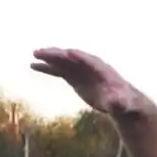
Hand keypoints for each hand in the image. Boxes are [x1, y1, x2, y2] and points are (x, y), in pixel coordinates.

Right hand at [30, 48, 147, 116]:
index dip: (79, 57)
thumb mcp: (121, 104)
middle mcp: (89, 66)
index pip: (88, 61)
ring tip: (34, 55)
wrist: (119, 102)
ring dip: (49, 58)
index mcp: (101, 69)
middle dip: (58, 54)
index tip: (67, 54)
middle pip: (72, 57)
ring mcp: (80, 70)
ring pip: (62, 61)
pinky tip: (34, 65)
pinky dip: (47, 68)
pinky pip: (58, 70)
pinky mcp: (74, 77)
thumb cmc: (123, 102)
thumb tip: (115, 104)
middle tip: (42, 52)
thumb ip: (117, 102)